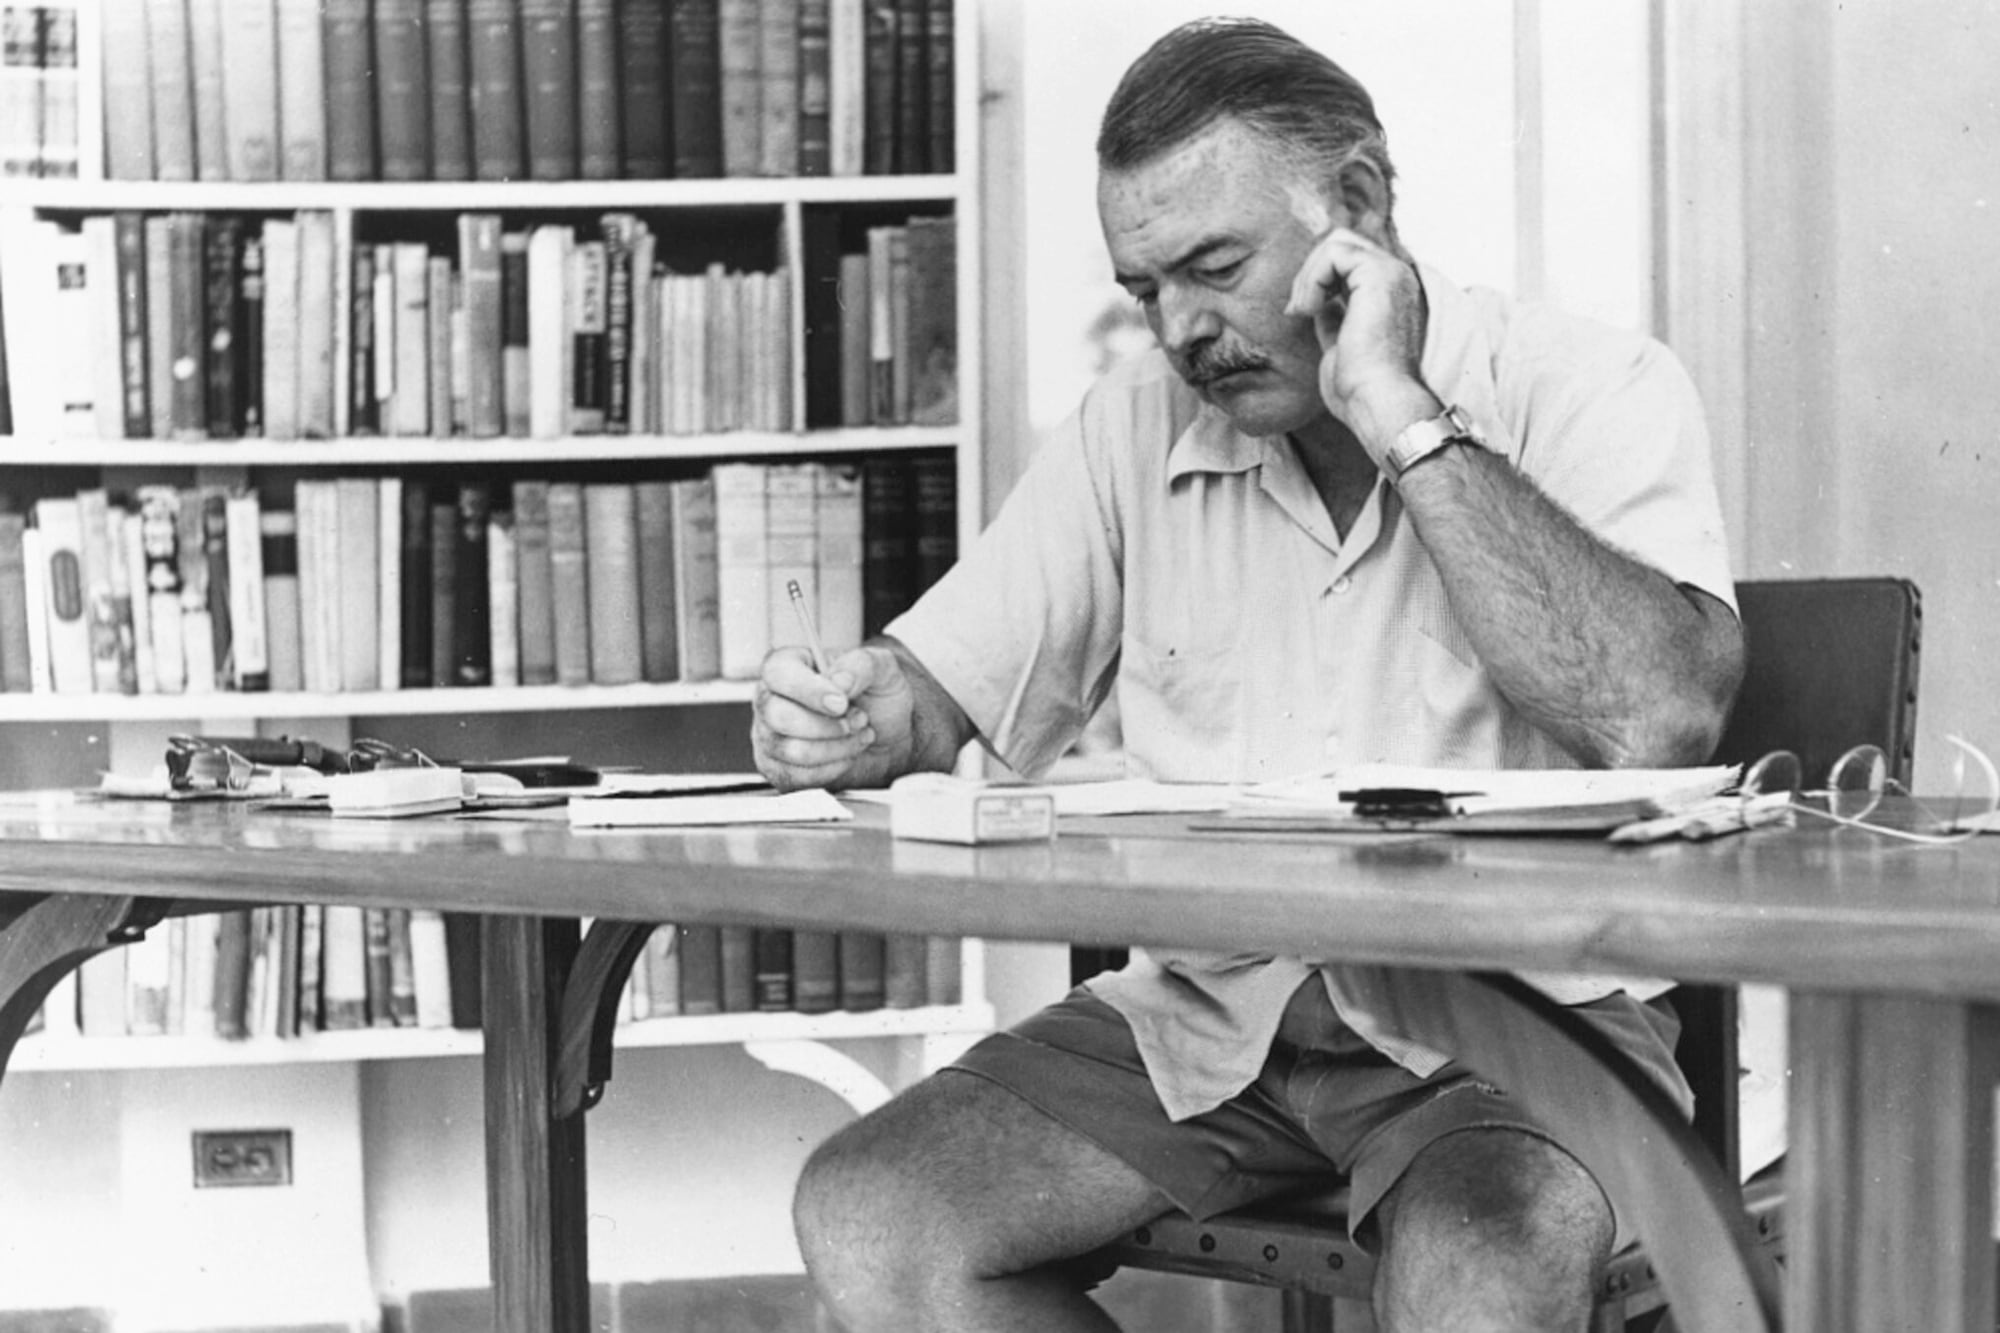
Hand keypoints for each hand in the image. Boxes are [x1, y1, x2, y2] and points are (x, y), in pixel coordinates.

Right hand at [751, 644, 911, 790]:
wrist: (885, 730)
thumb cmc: (874, 691)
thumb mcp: (881, 667)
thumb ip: (861, 665)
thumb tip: (840, 682)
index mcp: (787, 663)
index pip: (778, 673)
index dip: (809, 690)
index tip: (842, 703)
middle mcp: (768, 698)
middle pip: (780, 717)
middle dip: (829, 725)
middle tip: (861, 719)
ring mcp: (768, 736)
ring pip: (791, 751)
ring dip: (837, 748)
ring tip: (861, 735)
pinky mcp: (777, 768)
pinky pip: (796, 777)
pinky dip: (832, 769)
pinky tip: (848, 754)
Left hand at [1286, 228, 1435, 456]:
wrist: (1377, 402)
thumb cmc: (1359, 388)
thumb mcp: (1340, 345)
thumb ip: (1333, 319)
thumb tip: (1317, 305)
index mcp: (1390, 294)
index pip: (1348, 261)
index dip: (1317, 278)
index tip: (1300, 313)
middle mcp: (1396, 279)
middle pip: (1342, 241)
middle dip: (1311, 270)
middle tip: (1298, 309)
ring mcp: (1391, 273)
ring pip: (1337, 241)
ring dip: (1309, 275)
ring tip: (1303, 310)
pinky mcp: (1379, 275)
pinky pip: (1335, 252)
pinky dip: (1313, 277)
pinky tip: (1310, 309)